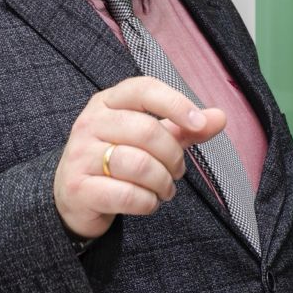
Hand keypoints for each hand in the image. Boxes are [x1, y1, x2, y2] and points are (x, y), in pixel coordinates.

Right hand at [53, 76, 228, 240]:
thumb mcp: (148, 138)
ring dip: (163, 182)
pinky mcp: (78, 188)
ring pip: (140, 165)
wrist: (73, 197)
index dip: (175, 104)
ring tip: (165, 189)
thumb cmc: (115, 160)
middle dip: (173, 156)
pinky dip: (148, 202)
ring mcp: (80, 155)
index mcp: (108, 102)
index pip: (144, 89)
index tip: (199, 124)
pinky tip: (148, 202)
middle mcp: (90, 123)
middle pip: (148, 131)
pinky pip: (127, 195)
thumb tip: (220, 117)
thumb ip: (182, 128)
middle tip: (178, 171)